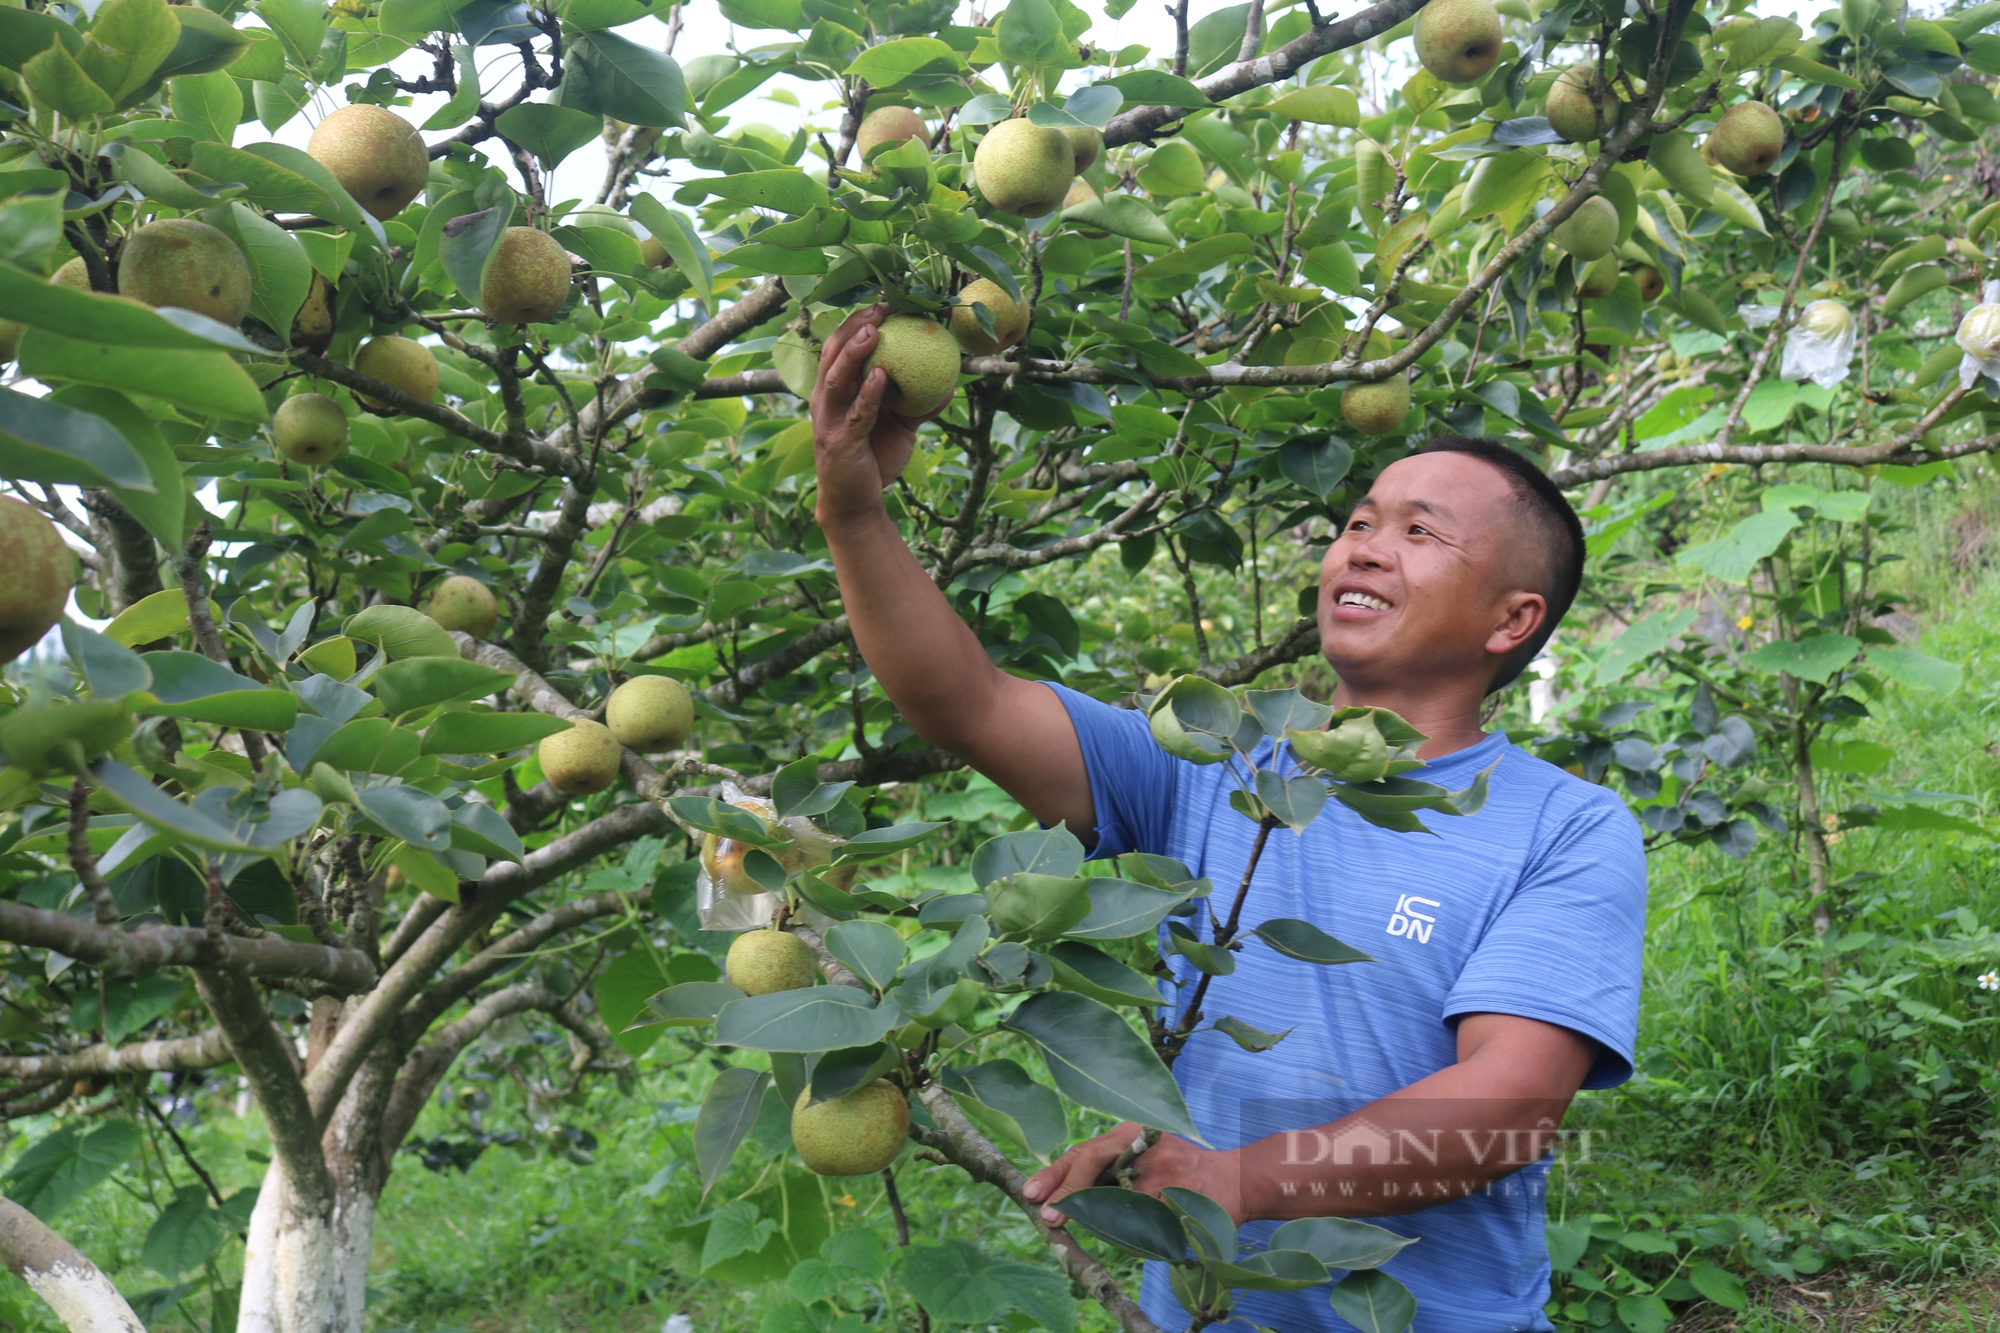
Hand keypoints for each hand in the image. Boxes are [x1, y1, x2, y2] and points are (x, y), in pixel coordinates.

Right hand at [810, 304, 935, 529]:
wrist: (856, 503)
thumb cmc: (874, 459)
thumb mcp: (901, 427)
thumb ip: (918, 404)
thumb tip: (949, 383)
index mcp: (836, 392)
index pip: (840, 349)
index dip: (856, 323)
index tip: (883, 305)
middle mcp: (826, 401)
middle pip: (833, 354)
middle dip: (853, 327)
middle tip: (878, 308)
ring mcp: (830, 421)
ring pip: (837, 378)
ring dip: (854, 352)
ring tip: (873, 331)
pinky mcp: (841, 442)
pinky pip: (857, 413)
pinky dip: (868, 393)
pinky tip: (881, 376)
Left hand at [1021, 1123, 1243, 1226]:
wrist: (1235, 1178)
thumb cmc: (1178, 1169)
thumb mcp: (1142, 1155)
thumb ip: (1107, 1166)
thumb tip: (1058, 1194)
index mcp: (1131, 1131)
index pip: (1083, 1151)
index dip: (1055, 1174)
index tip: (1031, 1194)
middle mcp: (1145, 1142)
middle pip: (1092, 1160)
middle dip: (1067, 1192)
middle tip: (1049, 1218)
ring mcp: (1163, 1166)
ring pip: (1114, 1194)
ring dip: (1097, 1216)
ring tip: (1089, 1224)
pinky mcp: (1180, 1192)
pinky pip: (1143, 1218)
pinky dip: (1133, 1230)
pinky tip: (1135, 1232)